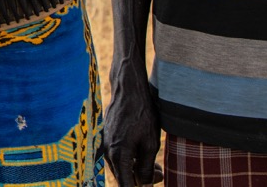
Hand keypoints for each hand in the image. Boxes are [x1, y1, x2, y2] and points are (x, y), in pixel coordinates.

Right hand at [104, 62, 161, 185]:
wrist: (129, 90)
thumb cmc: (142, 115)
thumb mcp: (150, 144)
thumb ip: (145, 168)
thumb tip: (144, 185)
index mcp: (118, 155)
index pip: (126, 184)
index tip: (151, 185)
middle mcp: (107, 151)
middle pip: (123, 176)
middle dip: (141, 180)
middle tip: (161, 174)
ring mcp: (106, 143)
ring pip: (121, 165)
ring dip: (137, 169)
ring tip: (156, 166)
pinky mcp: (107, 136)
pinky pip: (118, 154)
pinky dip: (131, 158)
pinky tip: (143, 153)